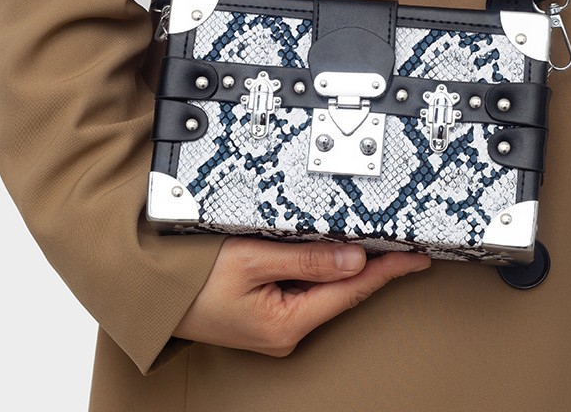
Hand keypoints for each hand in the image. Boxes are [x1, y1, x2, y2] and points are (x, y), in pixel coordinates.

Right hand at [173, 236, 430, 356]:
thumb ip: (307, 258)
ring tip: (373, 242)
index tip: (415, 258)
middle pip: (341, 291)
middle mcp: (286, 329)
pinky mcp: (267, 311)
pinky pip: (304, 286)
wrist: (154, 292)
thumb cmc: (193, 279)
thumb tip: (353, 259)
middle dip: (371, 266)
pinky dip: (320, 267)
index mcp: (287, 323)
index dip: (387, 271)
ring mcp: (276, 322)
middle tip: (401, 244)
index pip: (351, 290)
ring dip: (345, 265)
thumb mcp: (252, 260)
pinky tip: (329, 251)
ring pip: (323, 288)